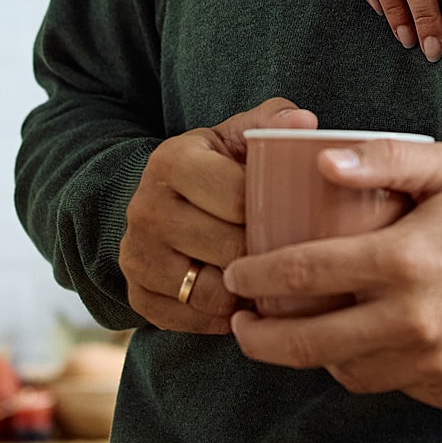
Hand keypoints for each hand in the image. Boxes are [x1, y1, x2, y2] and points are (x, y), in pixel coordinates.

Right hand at [119, 99, 317, 333]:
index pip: (237, 198)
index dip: (274, 211)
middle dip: (265, 252)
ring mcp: (135, 255)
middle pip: (227, 248)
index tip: (294, 213)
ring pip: (211, 291)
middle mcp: (144, 208)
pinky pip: (192, 320)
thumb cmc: (220, 164)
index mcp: (172, 161)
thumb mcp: (240, 134)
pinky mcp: (135, 294)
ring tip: (269, 274)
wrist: (167, 198)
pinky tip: (242, 295)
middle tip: (291, 250)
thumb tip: (306, 123)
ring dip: (247, 289)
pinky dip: (223, 315)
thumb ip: (274, 122)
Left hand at [224, 140, 441, 407]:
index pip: (307, 273)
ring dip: (313, 354)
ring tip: (298, 333)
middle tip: (242, 323)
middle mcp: (414, 318)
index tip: (237, 276)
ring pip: (345, 371)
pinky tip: (364, 342)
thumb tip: (323, 160)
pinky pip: (387, 384)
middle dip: (261, 336)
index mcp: (406, 258)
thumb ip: (385, 158)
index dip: (260, 277)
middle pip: (309, 342)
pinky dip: (368, 365)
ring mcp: (432, 361)